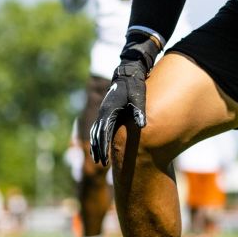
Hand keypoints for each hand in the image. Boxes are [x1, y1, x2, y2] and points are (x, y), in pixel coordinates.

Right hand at [89, 34, 158, 164]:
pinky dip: (98, 138)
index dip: (103, 148)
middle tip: (102, 164)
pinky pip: (99, 128)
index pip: (104, 134)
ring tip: (98, 159)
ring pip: (95, 132)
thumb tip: (142, 126)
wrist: (128, 73)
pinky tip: (100, 145)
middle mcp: (103, 113)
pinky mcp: (106, 111)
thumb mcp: (138, 97)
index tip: (104, 160)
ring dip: (96, 146)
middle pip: (97, 135)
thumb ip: (139, 111)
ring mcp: (103, 112)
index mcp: (109, 111)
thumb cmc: (134, 86)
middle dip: (98, 150)